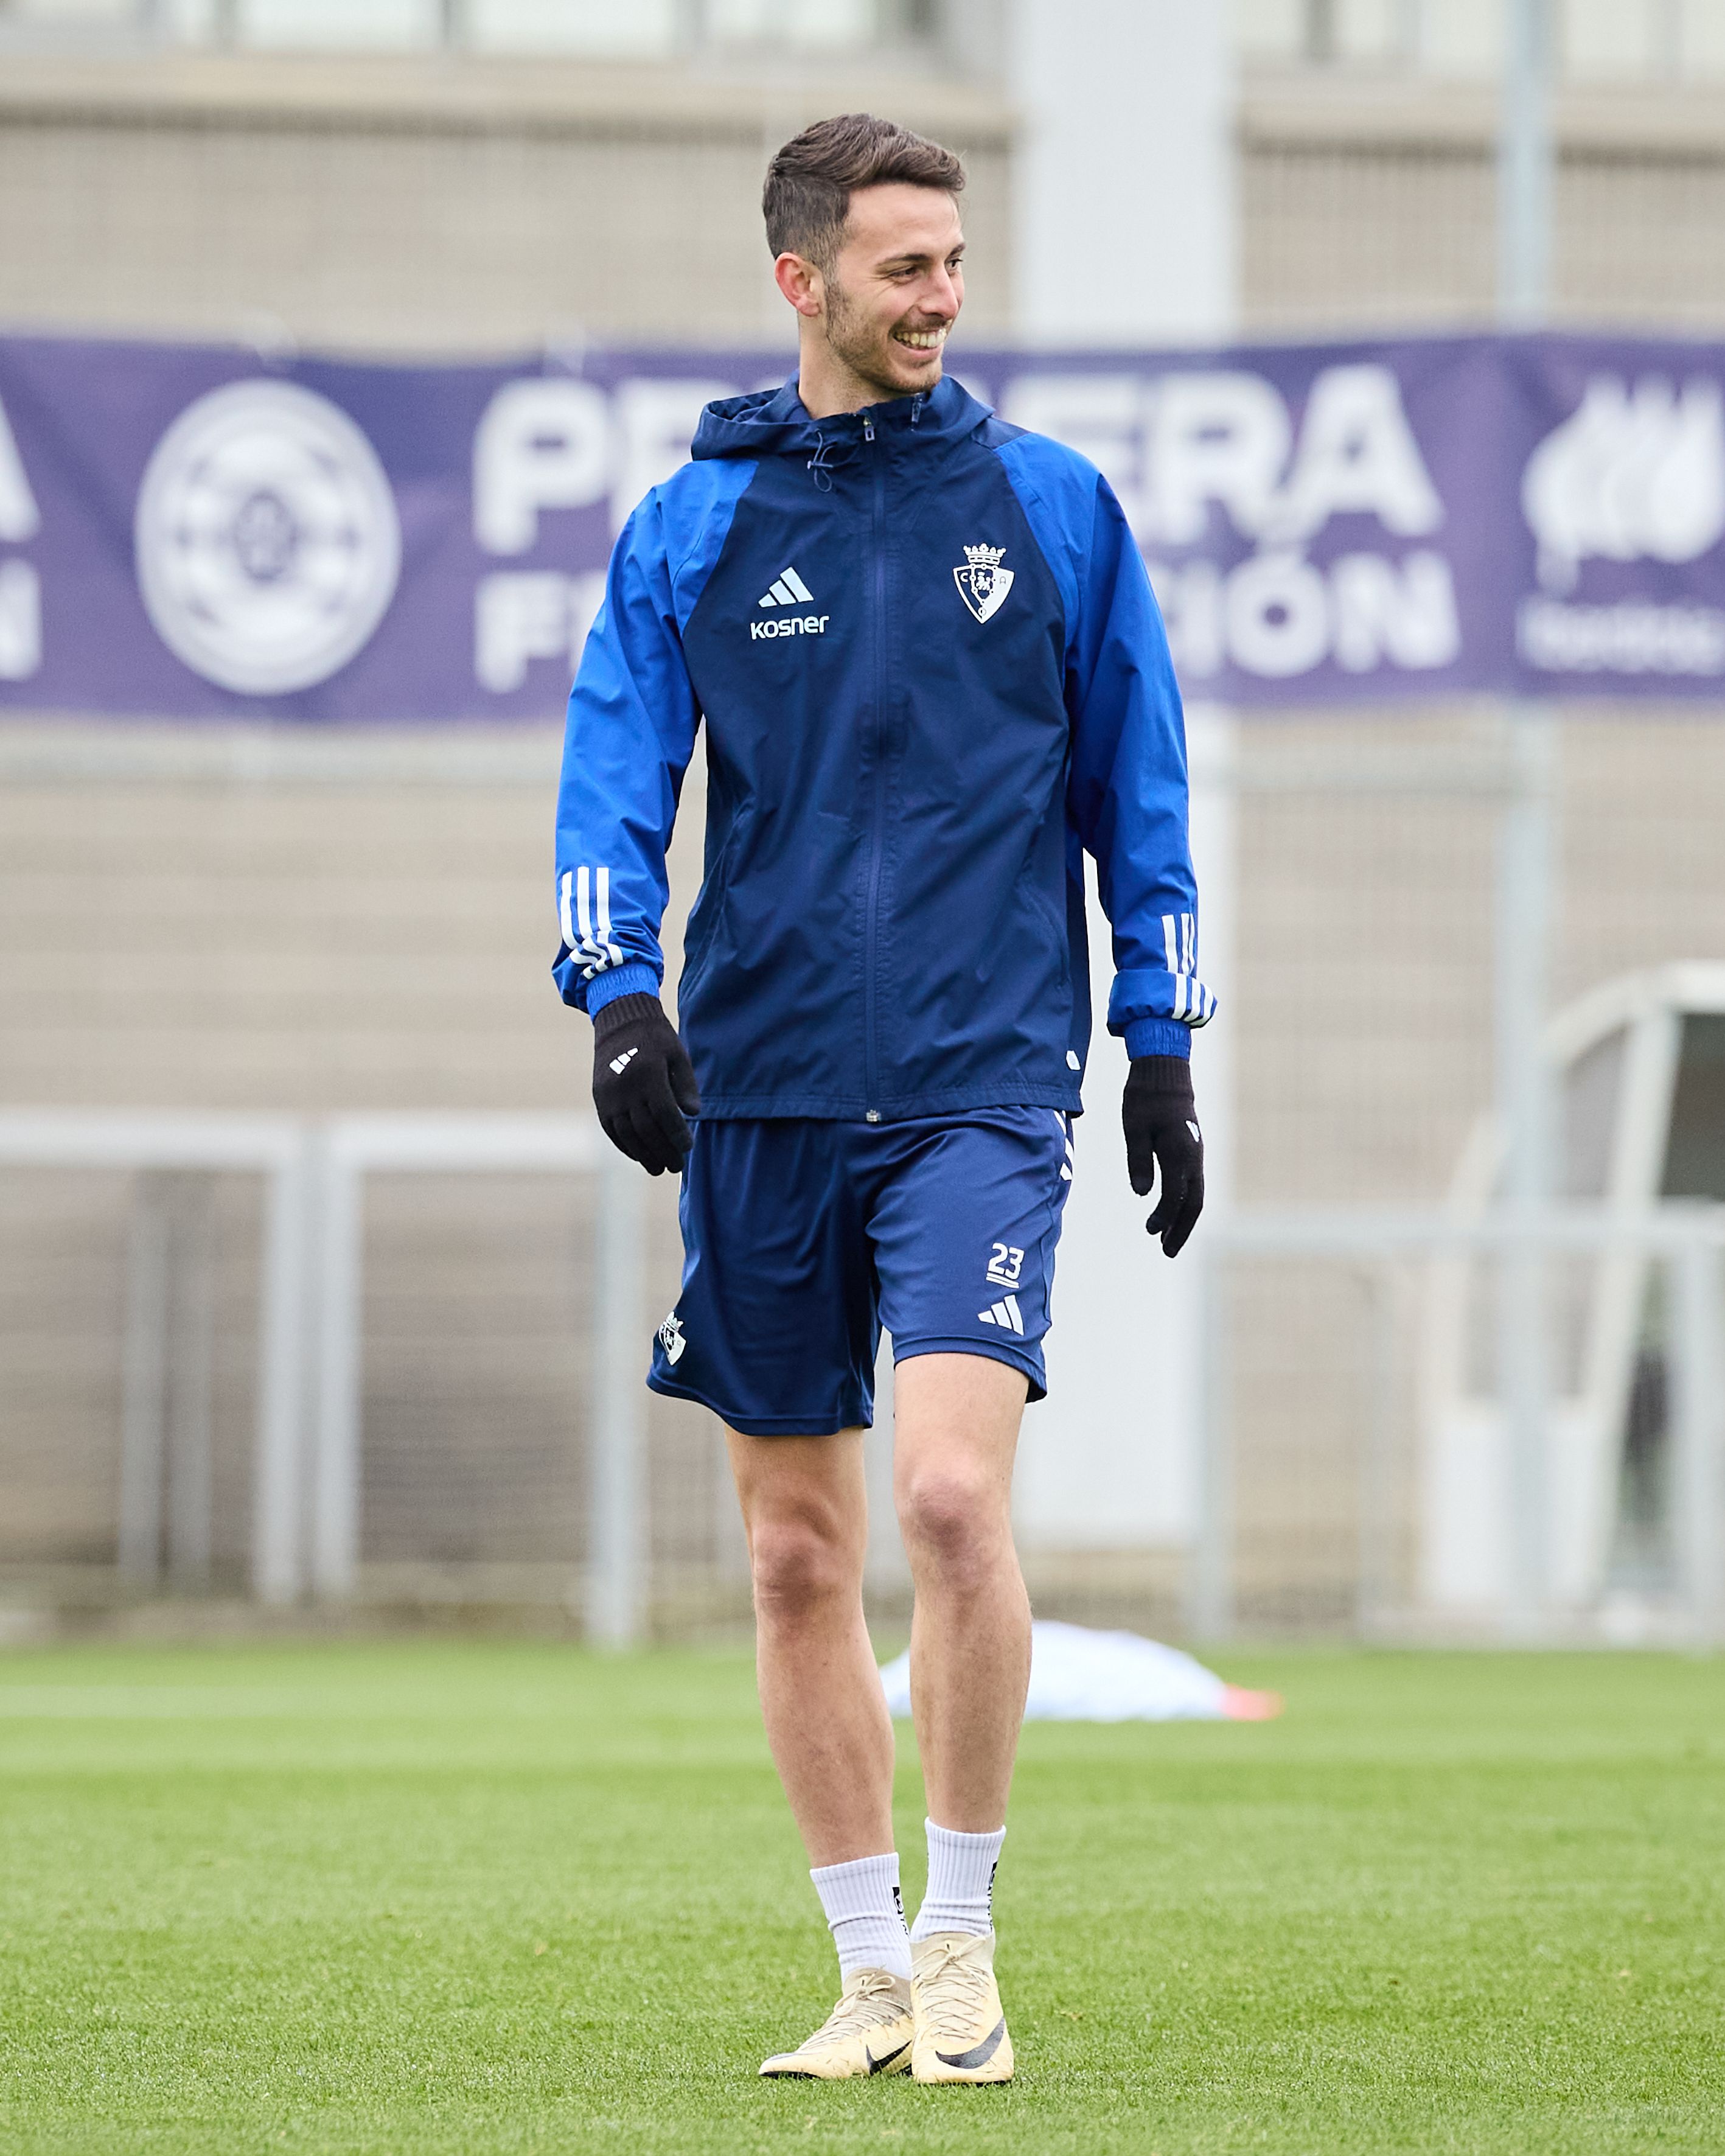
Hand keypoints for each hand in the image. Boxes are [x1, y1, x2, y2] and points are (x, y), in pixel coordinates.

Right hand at [591, 993, 700, 1175]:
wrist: (619, 1021)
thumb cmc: (656, 1038)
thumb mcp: (678, 1055)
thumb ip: (686, 1085)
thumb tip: (693, 1114)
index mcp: (648, 1074)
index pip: (665, 1114)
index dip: (677, 1135)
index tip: (688, 1147)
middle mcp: (625, 1087)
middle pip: (646, 1129)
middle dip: (663, 1151)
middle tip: (676, 1166)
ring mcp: (609, 1094)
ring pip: (626, 1133)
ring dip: (643, 1155)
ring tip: (658, 1168)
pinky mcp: (599, 1098)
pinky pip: (611, 1128)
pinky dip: (624, 1145)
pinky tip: (638, 1156)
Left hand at [1122, 1056, 1203, 1257]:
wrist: (1165, 1070)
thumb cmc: (1145, 1097)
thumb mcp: (1134, 1127)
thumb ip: (1138, 1160)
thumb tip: (1142, 1194)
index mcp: (1179, 1151)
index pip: (1175, 1195)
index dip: (1164, 1216)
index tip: (1149, 1230)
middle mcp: (1194, 1156)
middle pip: (1194, 1203)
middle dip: (1181, 1230)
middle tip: (1167, 1252)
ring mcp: (1197, 1154)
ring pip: (1196, 1195)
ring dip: (1183, 1220)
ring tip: (1167, 1241)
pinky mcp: (1193, 1151)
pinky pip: (1193, 1184)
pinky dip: (1184, 1204)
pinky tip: (1171, 1213)